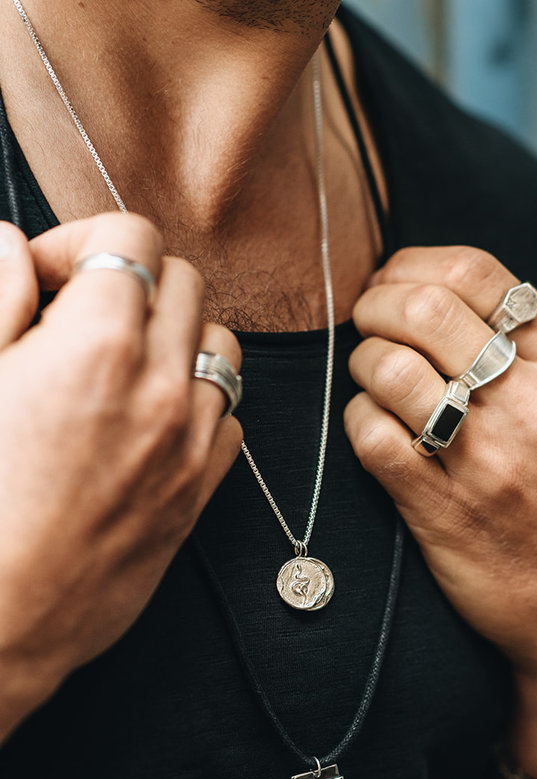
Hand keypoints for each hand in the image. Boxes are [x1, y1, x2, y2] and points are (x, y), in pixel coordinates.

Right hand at [0, 215, 241, 738]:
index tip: (45, 282)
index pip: (134, 241)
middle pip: (186, 284)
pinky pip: (228, 418)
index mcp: (97, 347)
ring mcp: (187, 443)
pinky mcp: (198, 493)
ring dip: (177, 339)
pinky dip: (199, 403)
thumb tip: (10, 243)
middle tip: (77, 321)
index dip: (81, 246)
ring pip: (221, 347)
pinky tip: (149, 421)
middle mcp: (160, 388)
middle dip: (133, 285)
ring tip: (121, 367)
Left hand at [345, 247, 536, 733]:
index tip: (394, 286)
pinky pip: (372, 437)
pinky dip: (358, 420)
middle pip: (424, 308)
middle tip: (367, 324)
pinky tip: (373, 429)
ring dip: (363, 363)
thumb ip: (525, 350)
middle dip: (375, 305)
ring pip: (390, 368)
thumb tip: (439, 291)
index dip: (414, 266)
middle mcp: (530, 405)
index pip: (476, 272)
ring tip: (372, 380)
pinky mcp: (442, 510)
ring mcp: (486, 459)